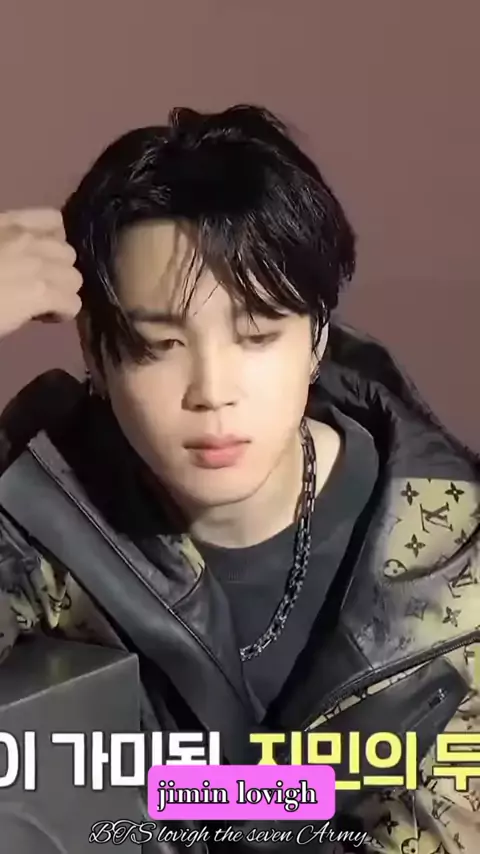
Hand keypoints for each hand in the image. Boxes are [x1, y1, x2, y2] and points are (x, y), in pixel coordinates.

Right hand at [0, 208, 81, 339]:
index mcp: (6, 223)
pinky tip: (45, 318)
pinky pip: (72, 302)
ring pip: (74, 277)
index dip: (55, 242)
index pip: (53, 220)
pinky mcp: (40, 292)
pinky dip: (63, 313)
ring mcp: (34, 264)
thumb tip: (14, 264)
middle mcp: (24, 238)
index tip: (42, 260)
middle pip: (68, 252)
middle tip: (40, 287)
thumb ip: (4, 246)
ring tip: (43, 304)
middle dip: (58, 272)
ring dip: (63, 292)